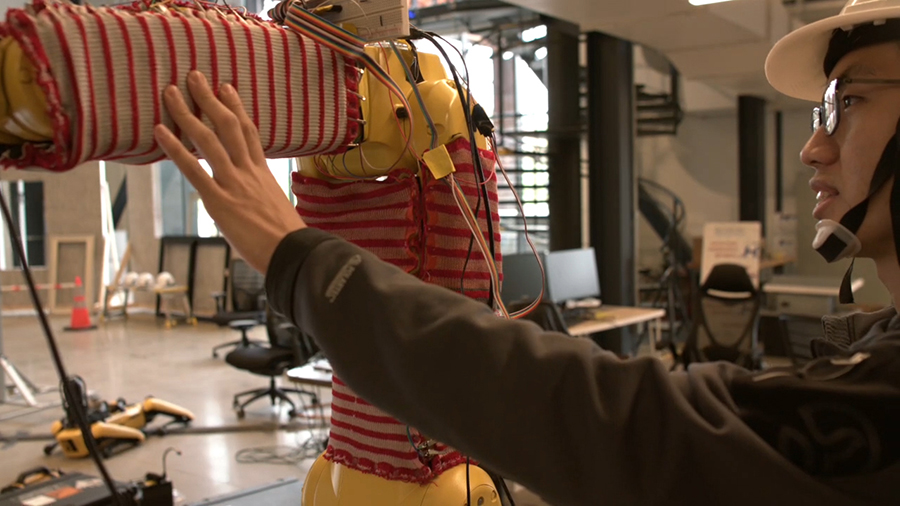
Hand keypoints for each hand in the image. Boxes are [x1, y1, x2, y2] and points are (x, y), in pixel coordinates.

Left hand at [154, 71, 305, 273]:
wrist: (294, 254)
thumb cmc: (288, 241)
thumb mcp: (277, 211)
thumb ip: (261, 200)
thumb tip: (253, 204)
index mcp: (263, 174)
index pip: (250, 132)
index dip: (236, 107)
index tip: (226, 87)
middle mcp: (248, 173)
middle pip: (228, 126)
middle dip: (209, 99)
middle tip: (193, 77)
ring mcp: (234, 185)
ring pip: (208, 141)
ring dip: (187, 114)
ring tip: (170, 93)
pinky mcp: (220, 202)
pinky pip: (194, 170)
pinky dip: (176, 149)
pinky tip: (160, 132)